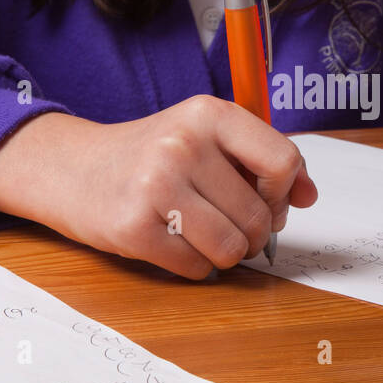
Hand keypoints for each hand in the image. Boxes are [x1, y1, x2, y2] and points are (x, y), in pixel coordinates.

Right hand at [0, 94, 317, 279]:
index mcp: (208, 114)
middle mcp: (182, 145)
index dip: (284, 193)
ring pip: (231, 249)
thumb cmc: (153, 157)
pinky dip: (195, 266)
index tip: (270, 201)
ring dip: (226, 254)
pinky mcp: (133, 228)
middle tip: (232, 226)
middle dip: (255, 234)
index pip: (281, 161)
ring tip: (204, 236)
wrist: (74, 169)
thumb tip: (308, 196)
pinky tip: (175, 244)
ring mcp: (155, 186)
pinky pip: (196, 268)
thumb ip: (261, 159)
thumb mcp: (206, 137)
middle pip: (259, 216)